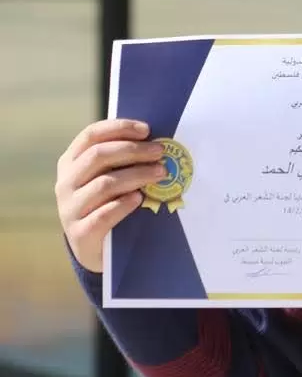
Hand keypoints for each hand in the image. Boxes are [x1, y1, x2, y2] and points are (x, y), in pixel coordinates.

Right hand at [55, 119, 166, 272]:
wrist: (92, 248)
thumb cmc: (105, 204)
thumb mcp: (107, 178)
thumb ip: (120, 161)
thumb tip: (154, 141)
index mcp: (70, 163)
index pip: (91, 135)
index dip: (119, 128)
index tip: (147, 129)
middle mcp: (65, 183)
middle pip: (98, 156)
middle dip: (133, 150)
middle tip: (160, 152)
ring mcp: (70, 208)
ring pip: (104, 184)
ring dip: (137, 175)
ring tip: (160, 173)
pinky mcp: (80, 233)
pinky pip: (103, 215)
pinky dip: (124, 205)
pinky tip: (140, 199)